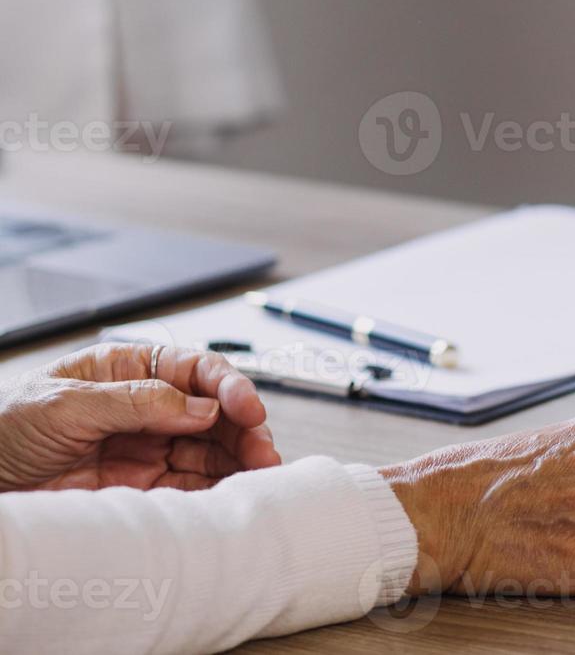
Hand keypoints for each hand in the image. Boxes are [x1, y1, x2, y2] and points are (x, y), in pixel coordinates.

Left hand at [0, 342, 279, 491]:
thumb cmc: (2, 428)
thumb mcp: (63, 405)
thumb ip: (136, 403)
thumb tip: (200, 406)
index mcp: (127, 371)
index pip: (194, 370)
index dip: (228, 386)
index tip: (246, 409)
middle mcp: (145, 407)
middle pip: (212, 412)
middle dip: (243, 429)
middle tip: (262, 450)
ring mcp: (146, 448)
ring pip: (209, 450)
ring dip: (238, 460)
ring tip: (259, 474)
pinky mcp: (141, 487)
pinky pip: (190, 486)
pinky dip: (216, 489)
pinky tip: (231, 491)